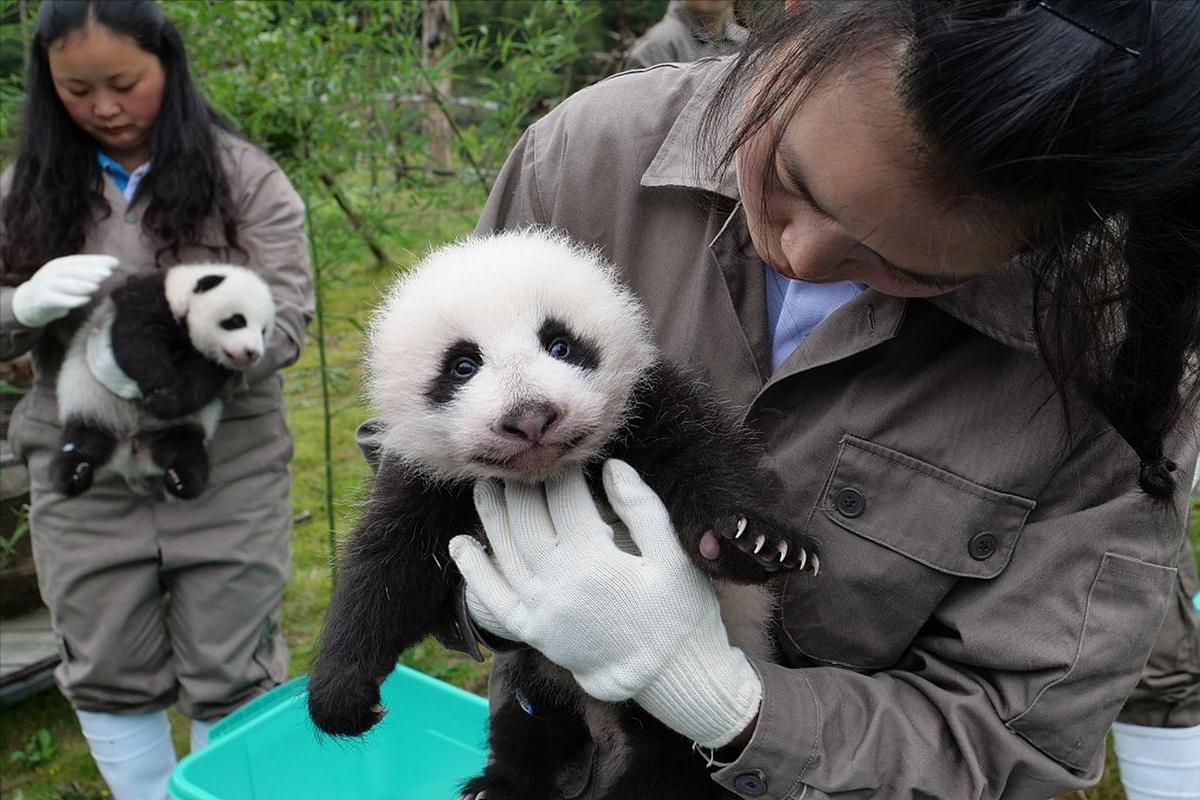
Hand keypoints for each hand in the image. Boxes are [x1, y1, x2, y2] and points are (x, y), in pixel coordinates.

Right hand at [11, 255, 117, 327]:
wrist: (28, 303)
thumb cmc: (56, 289)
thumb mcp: (68, 278)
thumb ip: (84, 274)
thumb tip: (109, 269)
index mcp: (59, 265)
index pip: (79, 260)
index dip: (97, 260)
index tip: (115, 262)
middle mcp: (51, 273)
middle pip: (71, 270)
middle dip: (90, 271)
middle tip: (107, 273)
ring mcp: (45, 286)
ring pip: (63, 284)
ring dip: (81, 285)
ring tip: (96, 286)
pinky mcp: (42, 300)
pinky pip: (57, 299)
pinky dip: (71, 300)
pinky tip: (85, 300)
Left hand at [449, 459, 761, 747]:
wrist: (669, 676)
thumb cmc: (680, 614)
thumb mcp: (674, 557)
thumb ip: (642, 509)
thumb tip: (611, 465)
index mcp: (594, 559)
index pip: (564, 498)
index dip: (560, 468)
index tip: (560, 447)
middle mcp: (558, 582)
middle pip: (525, 519)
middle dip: (518, 484)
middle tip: (513, 457)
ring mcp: (540, 609)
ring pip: (504, 551)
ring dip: (490, 515)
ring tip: (483, 484)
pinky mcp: (533, 631)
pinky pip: (493, 600)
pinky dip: (473, 572)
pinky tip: (461, 547)